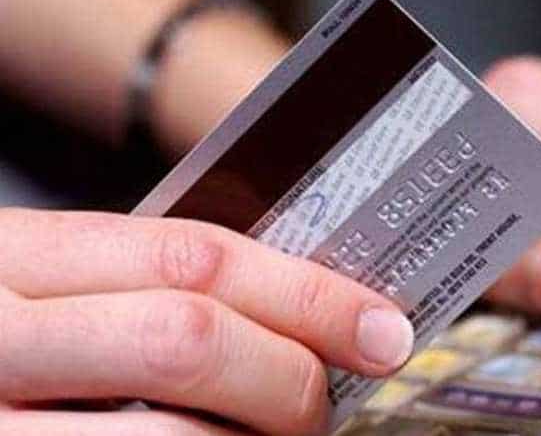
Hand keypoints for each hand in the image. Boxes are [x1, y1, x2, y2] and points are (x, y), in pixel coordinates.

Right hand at [0, 209, 413, 435]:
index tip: (382, 328)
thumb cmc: (5, 337)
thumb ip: (150, 289)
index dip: (307, 295)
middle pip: (188, 340)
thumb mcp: (51, 287)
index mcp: (20, 258)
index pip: (193, 258)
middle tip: (327, 404)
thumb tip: (304, 314)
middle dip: (288, 377)